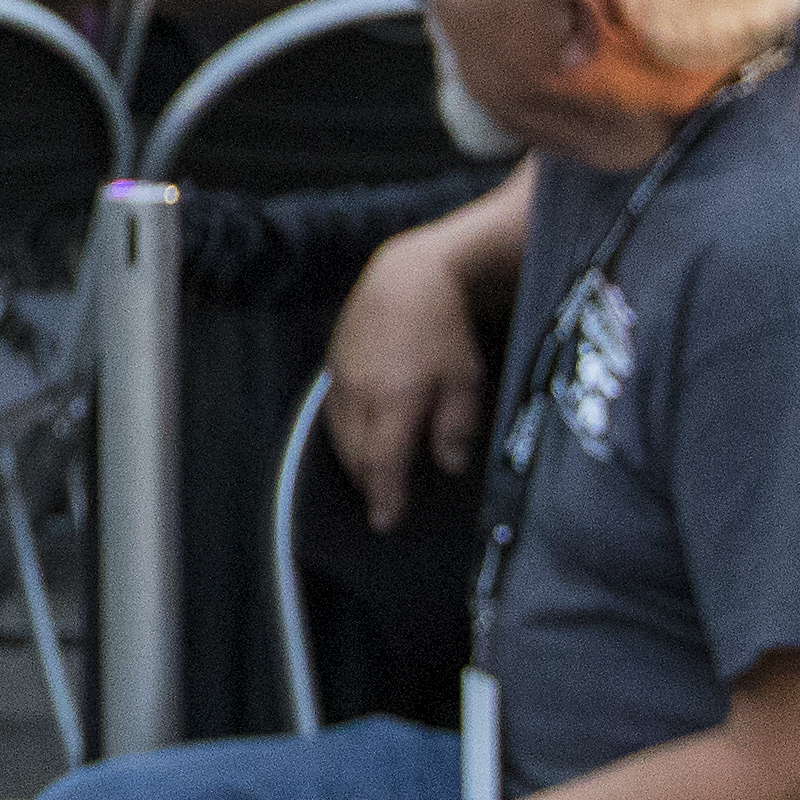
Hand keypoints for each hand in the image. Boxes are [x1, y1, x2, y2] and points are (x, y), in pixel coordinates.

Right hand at [326, 212, 488, 531]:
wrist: (408, 277)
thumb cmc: (445, 331)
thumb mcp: (466, 382)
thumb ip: (455, 428)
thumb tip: (448, 467)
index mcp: (393, 403)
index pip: (383, 464)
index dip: (385, 498)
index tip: (387, 523)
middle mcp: (359, 395)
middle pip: (357, 455)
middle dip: (369, 484)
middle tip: (382, 506)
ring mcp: (342, 378)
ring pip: (340, 434)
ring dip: (355, 461)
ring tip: (371, 476)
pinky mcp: (334, 363)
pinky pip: (334, 410)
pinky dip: (346, 433)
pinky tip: (360, 436)